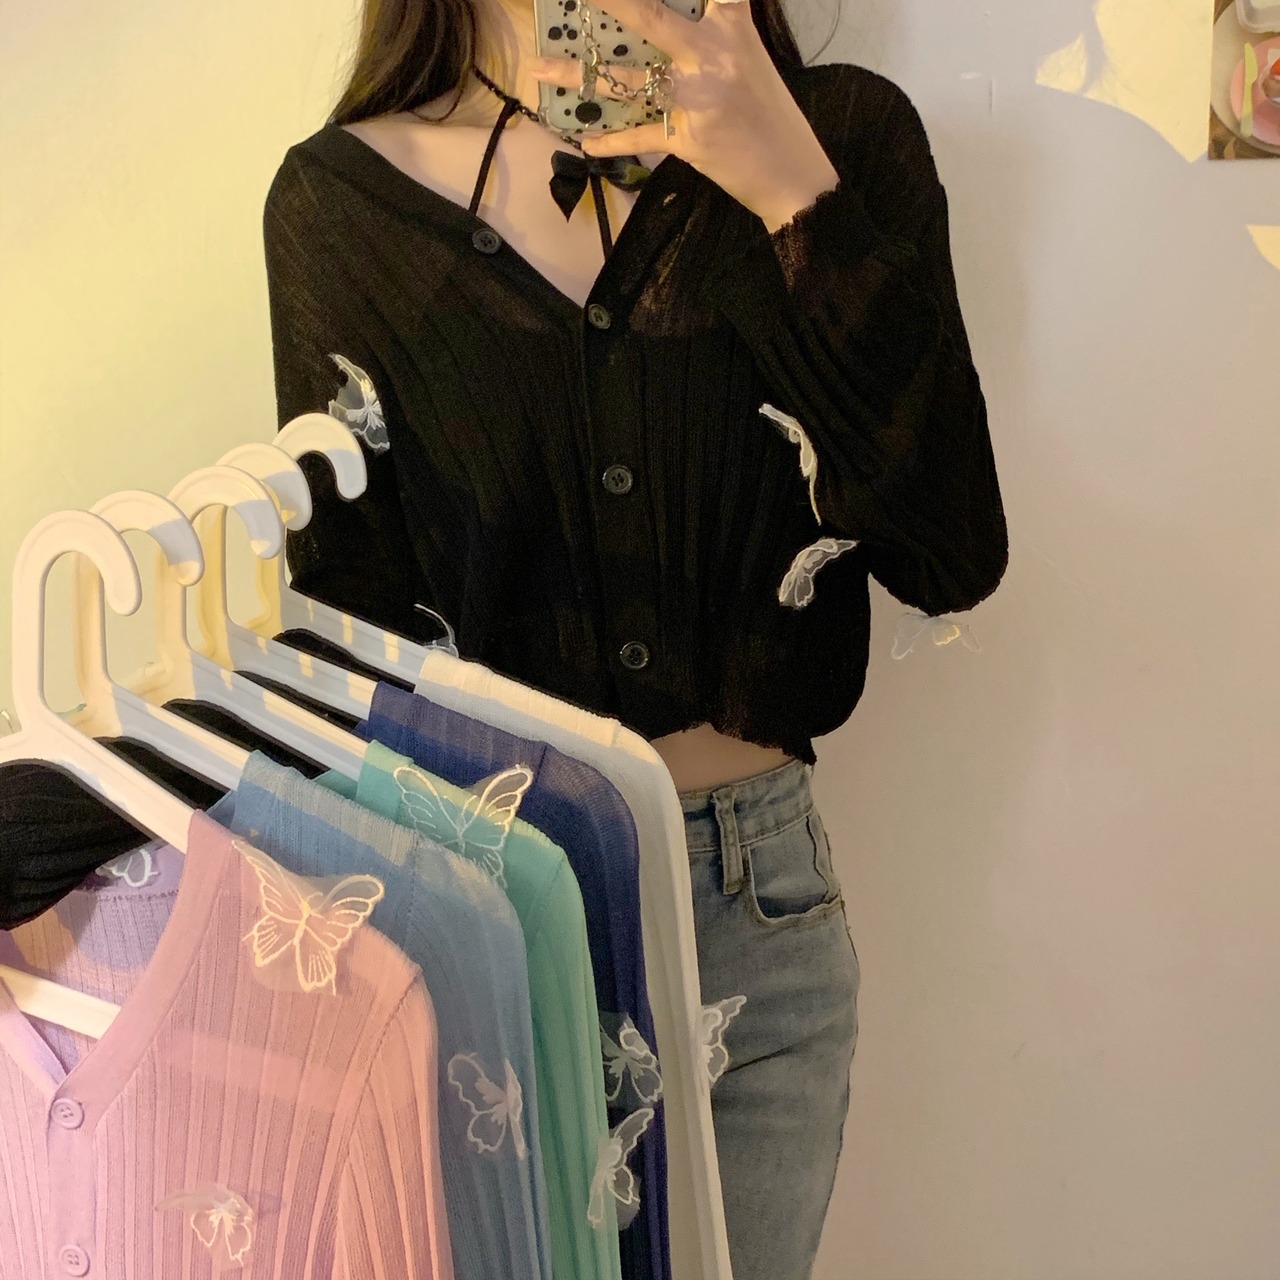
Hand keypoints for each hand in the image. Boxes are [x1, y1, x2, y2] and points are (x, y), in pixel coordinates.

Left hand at [528, 0, 838, 230]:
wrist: (792, 173)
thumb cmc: (768, 114)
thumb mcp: (748, 58)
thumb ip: (715, 29)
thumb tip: (667, 27)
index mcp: (732, 28)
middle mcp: (712, 56)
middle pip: (651, 19)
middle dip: (612, 2)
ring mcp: (697, 98)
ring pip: (628, 80)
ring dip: (579, 74)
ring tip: (541, 68)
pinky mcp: (688, 139)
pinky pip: (640, 136)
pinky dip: (612, 141)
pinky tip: (587, 143)